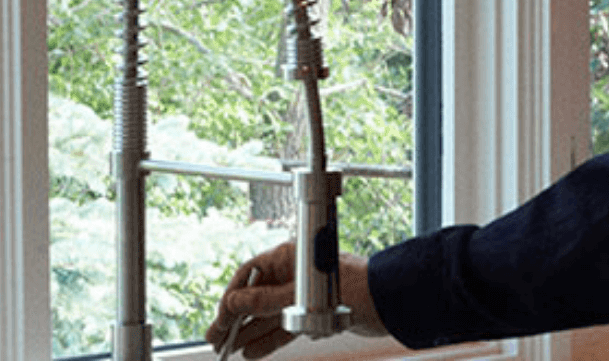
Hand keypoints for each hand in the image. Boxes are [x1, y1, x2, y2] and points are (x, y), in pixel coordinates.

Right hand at [206, 241, 383, 358]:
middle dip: (234, 319)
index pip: (248, 276)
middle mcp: (294, 274)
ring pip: (269, 315)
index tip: (219, 320)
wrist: (392, 300)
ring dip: (250, 332)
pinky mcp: (316, 312)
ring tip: (231, 349)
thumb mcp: (301, 296)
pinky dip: (270, 339)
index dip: (231, 299)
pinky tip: (255, 351)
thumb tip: (233, 303)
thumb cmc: (353, 286)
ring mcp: (304, 294)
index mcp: (288, 258)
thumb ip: (265, 302)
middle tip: (216, 339)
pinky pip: (285, 326)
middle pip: (255, 297)